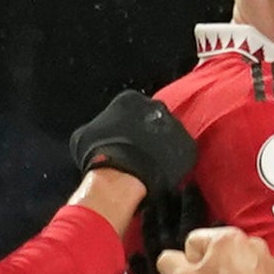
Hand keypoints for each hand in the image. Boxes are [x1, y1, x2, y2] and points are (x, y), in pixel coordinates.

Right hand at [69, 90, 197, 198]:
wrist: (122, 175)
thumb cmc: (99, 154)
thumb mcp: (84, 135)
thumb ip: (96, 127)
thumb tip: (99, 133)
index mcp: (130, 98)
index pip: (134, 109)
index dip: (130, 127)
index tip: (127, 140)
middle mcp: (157, 106)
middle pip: (155, 119)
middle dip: (150, 133)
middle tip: (142, 153)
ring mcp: (175, 125)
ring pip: (171, 135)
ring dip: (164, 147)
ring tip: (152, 165)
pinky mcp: (188, 145)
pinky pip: (183, 153)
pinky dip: (176, 162)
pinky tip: (163, 172)